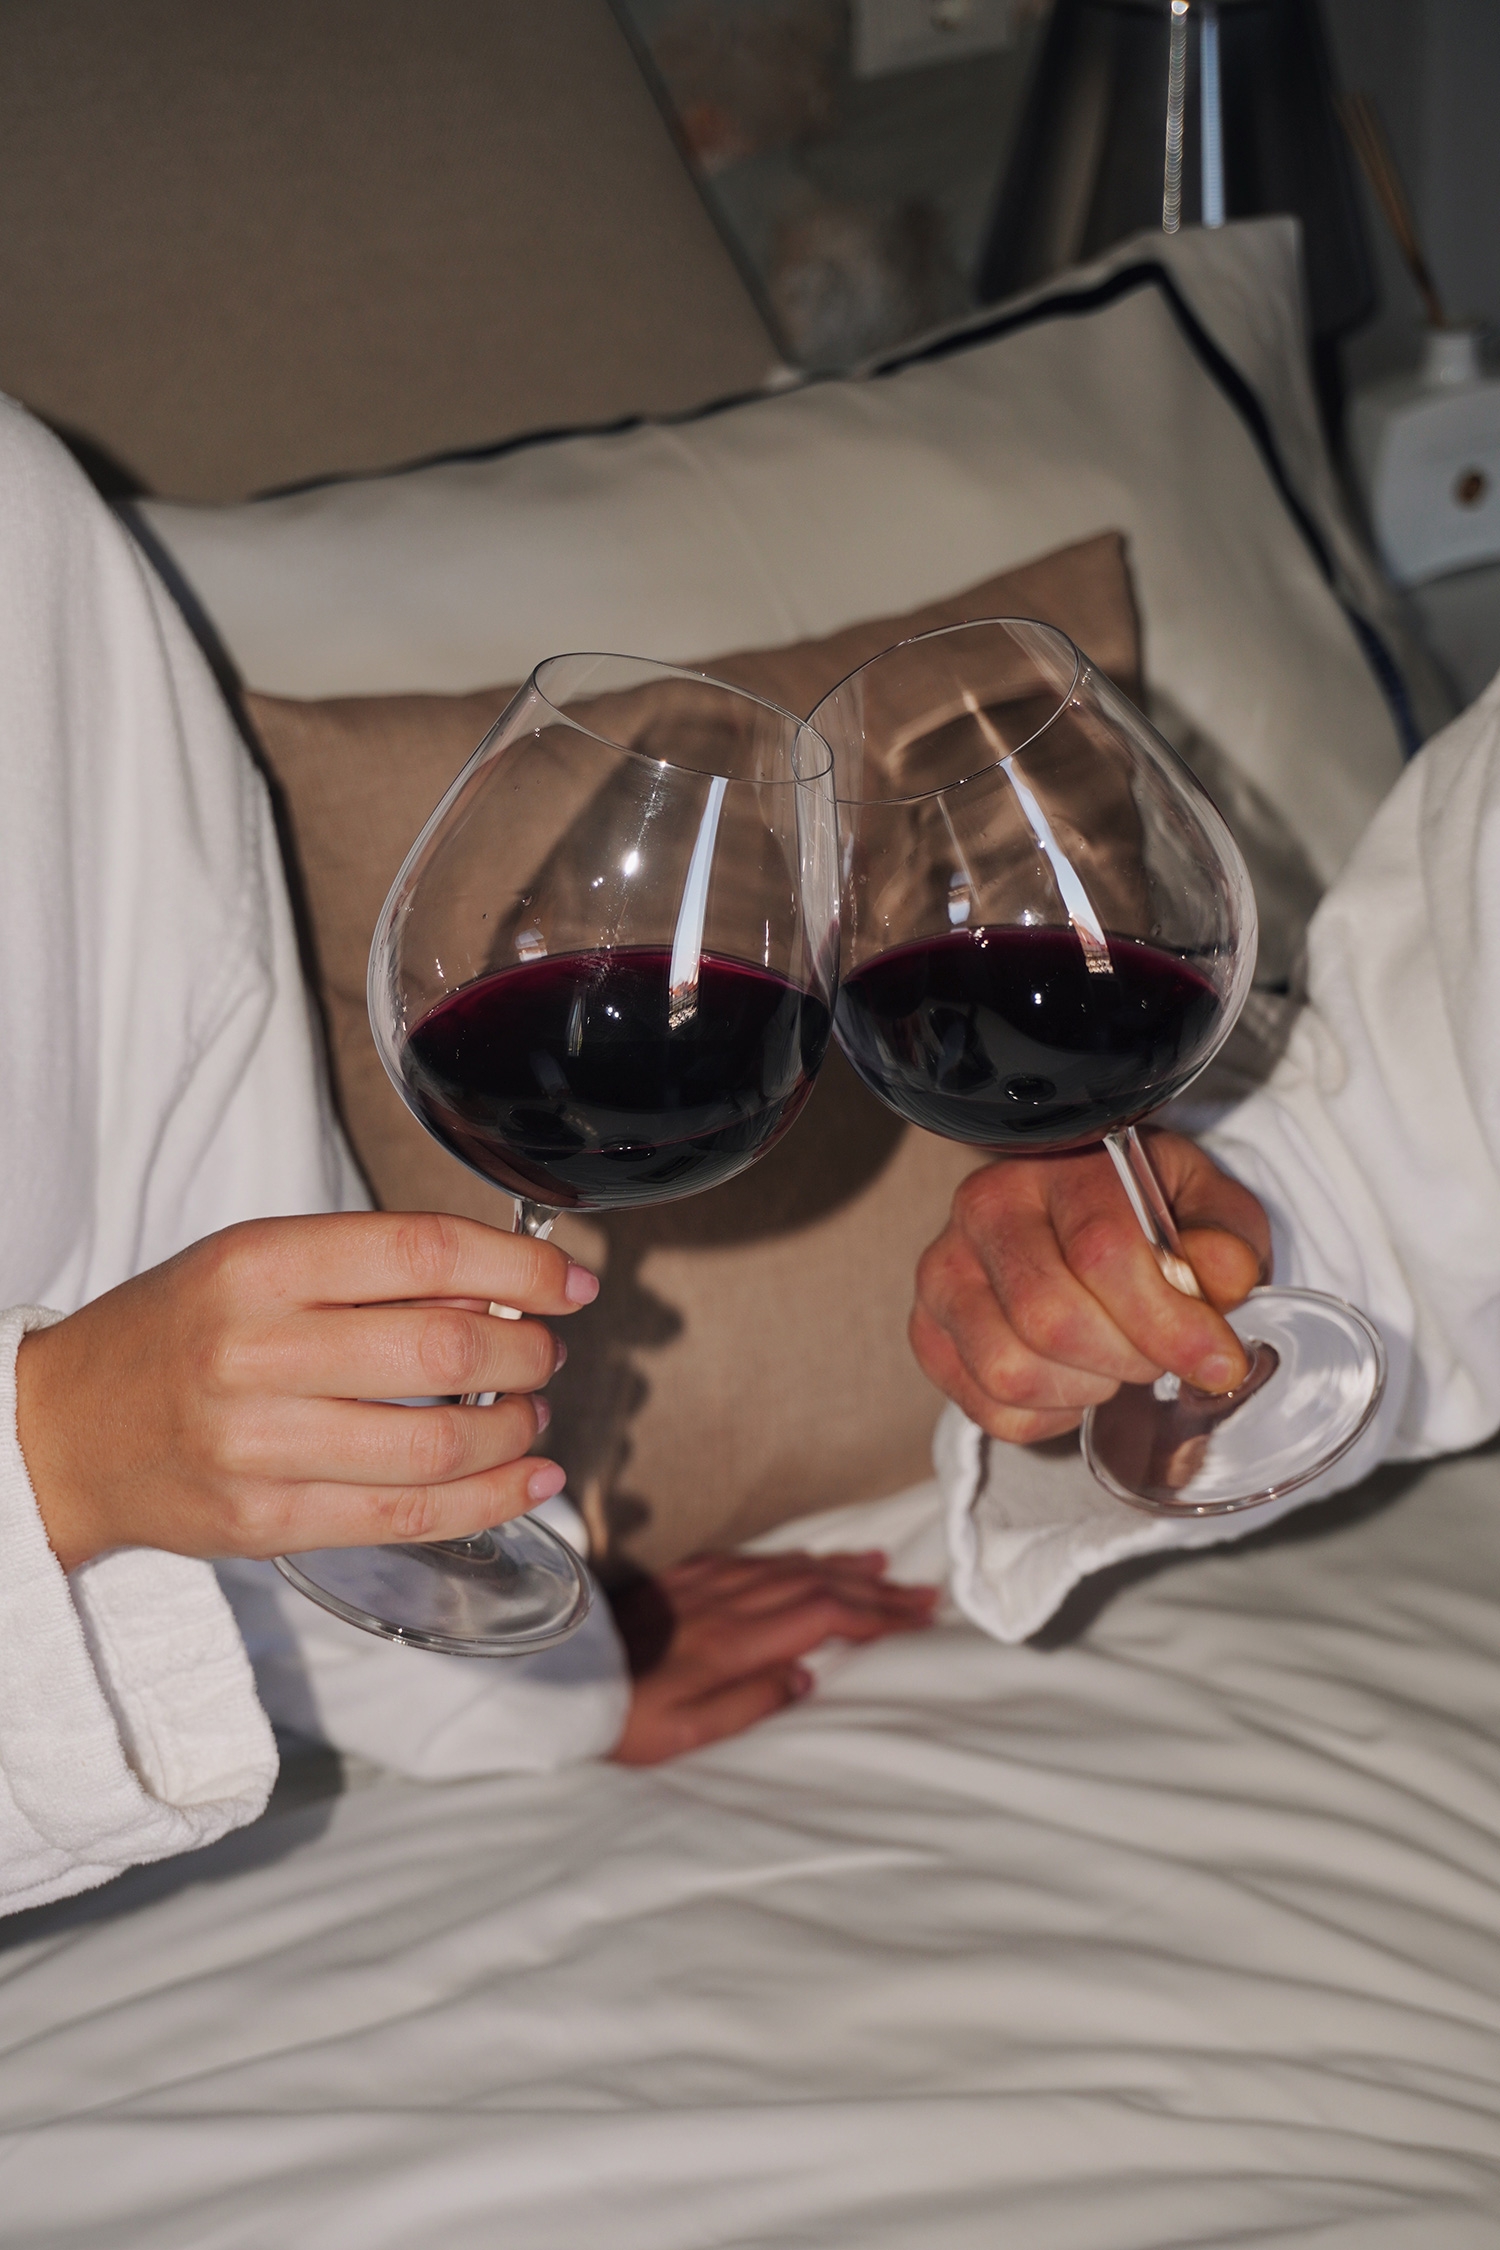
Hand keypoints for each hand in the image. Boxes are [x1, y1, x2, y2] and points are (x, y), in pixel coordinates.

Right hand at [15, 1212, 599, 1572]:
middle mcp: (257, 1351)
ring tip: (529, 1415)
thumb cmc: (180, 1334)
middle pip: (445, 1353)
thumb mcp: (255, 1263)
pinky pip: (409, 1516)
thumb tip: (506, 1291)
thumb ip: (368, 1270)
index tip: (570, 1281)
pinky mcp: (268, 1524)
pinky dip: (492, 1501)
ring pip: (439, 1445)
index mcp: (259, 1265)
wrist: (66, 1431)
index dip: (520, 1269)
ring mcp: (260, 1446)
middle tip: (546, 1353)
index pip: (423, 1253)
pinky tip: (530, 1480)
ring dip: (515, 1430)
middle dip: (528, 1354)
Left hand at [607, 1549, 938, 1764]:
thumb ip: (751, 1703)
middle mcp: (725, 1601)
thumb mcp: (687, 1732)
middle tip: (922, 1593)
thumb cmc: (621, 1718)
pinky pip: (755, 1558)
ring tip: (882, 1565)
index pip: (824, 1615)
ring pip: (790, 1565)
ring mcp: (705, 1583)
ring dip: (842, 1566)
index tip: (916, 1620)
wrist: (556, 1675)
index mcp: (733, 1640)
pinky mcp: (684, 1577)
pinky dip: (795, 1558)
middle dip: (875, 1587)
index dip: (876, 1614)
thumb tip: (808, 1679)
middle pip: (818, 1583)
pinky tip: (808, 1560)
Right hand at [911, 1130, 1270, 1445]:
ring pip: (1010, 1370)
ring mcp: (944, 1272)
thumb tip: (1219, 1274)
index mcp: (1058, 1165)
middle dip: (1127, 1359)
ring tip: (1114, 1363)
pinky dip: (1046, 1415)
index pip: (1103, 1253)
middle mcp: (984, 1209)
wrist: (1082, 1220)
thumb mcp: (1209, 1210)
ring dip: (1084, 1388)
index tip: (1217, 1360)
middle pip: (1050, 1319)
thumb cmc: (1149, 1217)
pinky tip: (1072, 1379)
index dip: (1168, 1323)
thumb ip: (1223, 1239)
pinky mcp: (928, 1331)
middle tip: (1159, 1355)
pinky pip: (989, 1408)